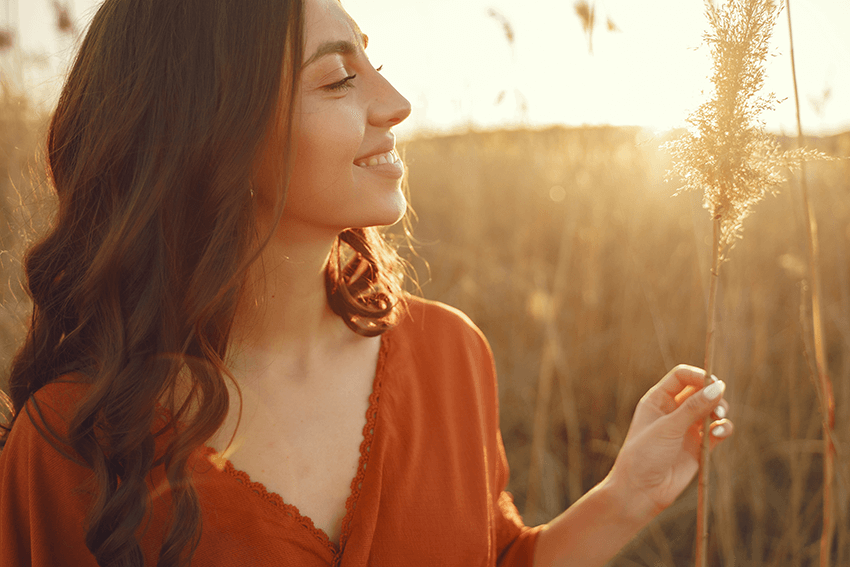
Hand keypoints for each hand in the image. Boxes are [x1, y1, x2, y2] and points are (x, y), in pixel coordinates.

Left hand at [605, 364, 733, 521]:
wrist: (640, 491)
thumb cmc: (645, 454)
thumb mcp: (667, 427)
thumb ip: (693, 407)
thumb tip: (719, 387)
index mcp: (658, 400)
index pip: (682, 377)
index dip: (698, 376)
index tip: (712, 382)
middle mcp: (673, 411)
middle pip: (700, 391)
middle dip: (713, 394)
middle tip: (718, 405)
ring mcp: (687, 429)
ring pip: (712, 410)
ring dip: (720, 411)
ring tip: (717, 419)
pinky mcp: (699, 446)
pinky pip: (717, 431)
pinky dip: (723, 428)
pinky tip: (720, 432)